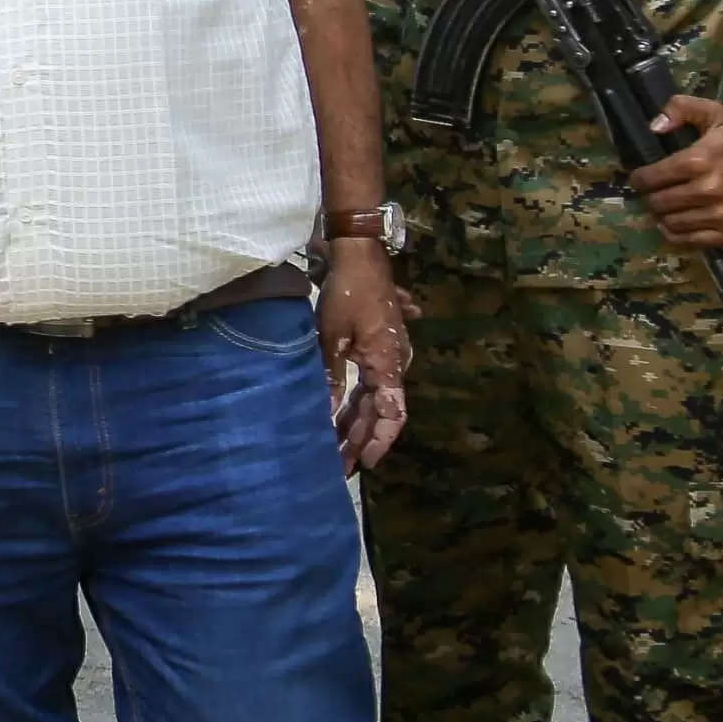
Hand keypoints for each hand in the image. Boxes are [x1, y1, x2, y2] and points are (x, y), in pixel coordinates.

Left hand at [318, 239, 410, 472]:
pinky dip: (354, 401)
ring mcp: (387, 356)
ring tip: (335, 447)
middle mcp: (394, 364)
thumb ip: (331, 376)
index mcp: (388, 364)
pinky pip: (368, 383)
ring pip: (373, 398)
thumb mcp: (331, 336)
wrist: (359, 256)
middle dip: (360, 439)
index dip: (378, 441)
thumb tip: (328, 413)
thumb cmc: (346, 293)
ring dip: (356, 422)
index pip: (391, 414)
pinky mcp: (376, 348)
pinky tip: (338, 417)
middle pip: (379, 411)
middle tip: (339, 466)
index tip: (363, 463)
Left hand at [636, 93, 722, 248]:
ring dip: (664, 215)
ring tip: (668, 207)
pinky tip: (676, 223)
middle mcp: (710, 190)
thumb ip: (683, 108)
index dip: (640, 179)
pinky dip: (677, 234)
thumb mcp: (716, 116)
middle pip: (658, 202)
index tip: (641, 179)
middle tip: (656, 193)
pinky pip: (689, 241)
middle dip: (652, 197)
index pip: (651, 177)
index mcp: (700, 160)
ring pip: (671, 222)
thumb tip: (654, 125)